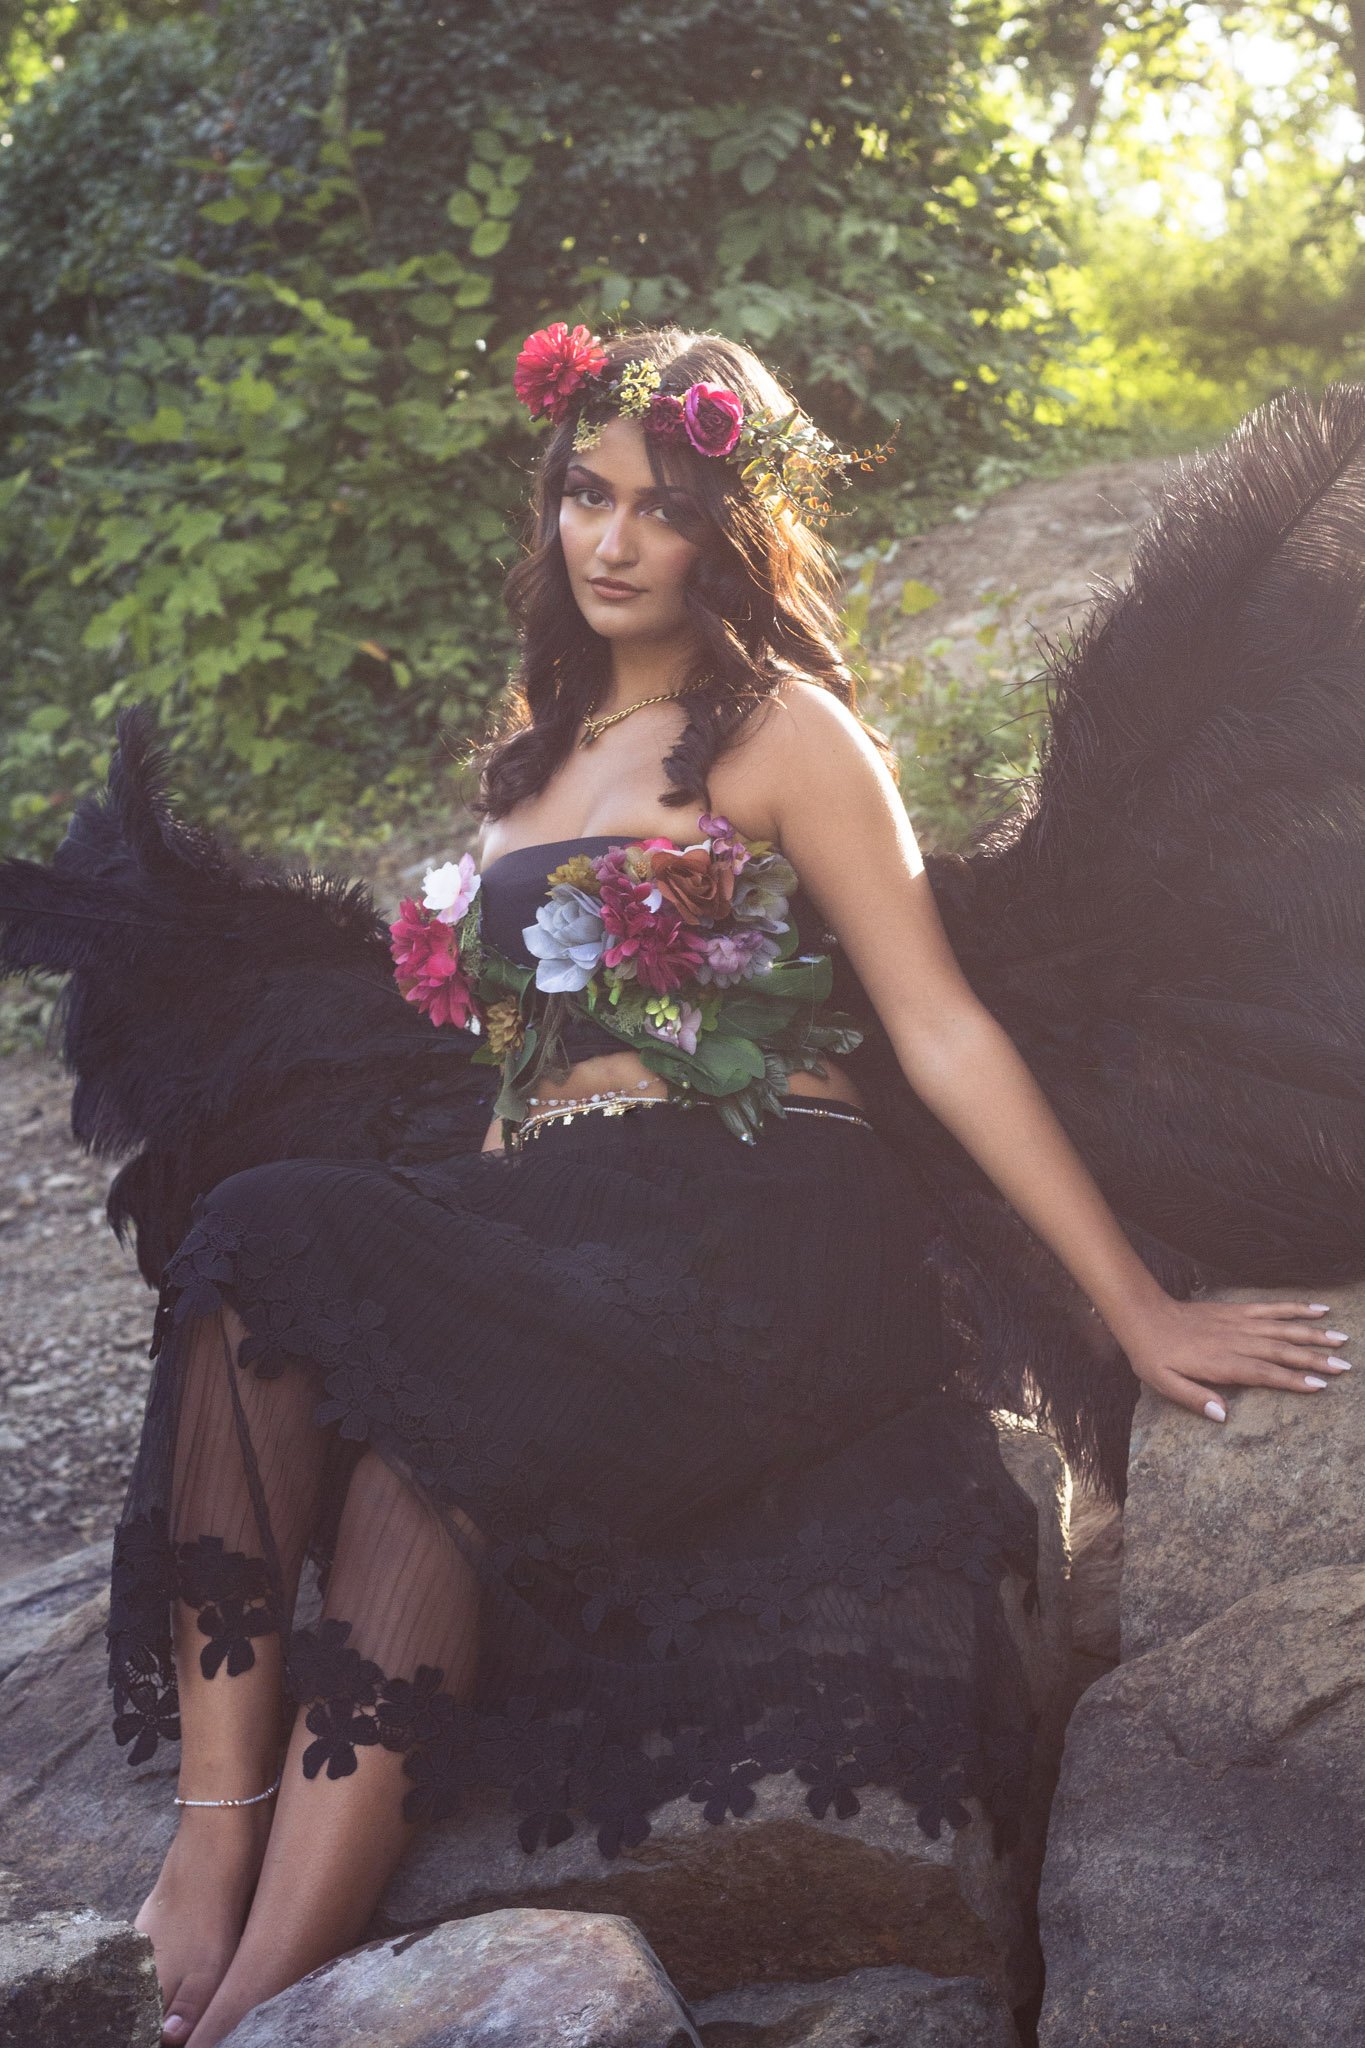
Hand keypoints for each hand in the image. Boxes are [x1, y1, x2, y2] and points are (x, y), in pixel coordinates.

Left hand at [1119, 1294, 1352, 1422]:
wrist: (1144, 1315)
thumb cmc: (1153, 1354)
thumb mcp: (1163, 1383)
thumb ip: (1193, 1398)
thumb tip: (1223, 1416)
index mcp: (1222, 1362)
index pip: (1264, 1373)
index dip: (1292, 1379)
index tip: (1320, 1385)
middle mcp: (1236, 1341)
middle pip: (1281, 1351)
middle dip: (1314, 1359)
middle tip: (1344, 1366)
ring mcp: (1239, 1323)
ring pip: (1282, 1329)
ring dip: (1313, 1334)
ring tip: (1341, 1339)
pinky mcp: (1237, 1311)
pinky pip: (1271, 1309)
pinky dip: (1295, 1308)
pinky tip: (1317, 1309)